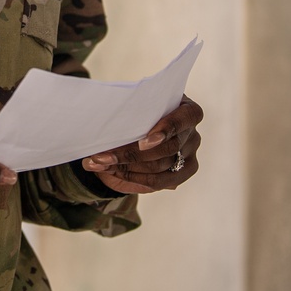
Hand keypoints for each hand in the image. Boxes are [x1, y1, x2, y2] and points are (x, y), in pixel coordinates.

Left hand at [80, 95, 203, 194]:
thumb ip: (130, 112)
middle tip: (99, 156)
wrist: (137, 132)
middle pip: (167, 148)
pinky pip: (158, 182)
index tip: (143, 142)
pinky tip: (112, 171)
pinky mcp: (181, 175)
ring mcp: (189, 156)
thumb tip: (104, 123)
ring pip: (158, 167)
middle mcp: (192, 134)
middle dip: (130, 153)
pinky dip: (132, 177)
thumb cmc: (139, 114)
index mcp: (187, 109)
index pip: (186, 118)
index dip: (167, 129)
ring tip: (98, 162)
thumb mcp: (135, 108)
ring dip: (124, 166)